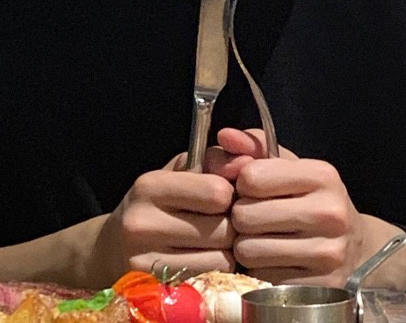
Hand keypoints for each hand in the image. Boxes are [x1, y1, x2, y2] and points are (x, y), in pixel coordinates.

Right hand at [97, 151, 237, 281]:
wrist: (113, 244)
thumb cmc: (157, 201)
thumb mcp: (180, 170)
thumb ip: (215, 160)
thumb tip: (247, 163)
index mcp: (150, 185)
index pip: (216, 192)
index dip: (229, 195)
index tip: (222, 196)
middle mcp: (142, 222)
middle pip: (223, 230)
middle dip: (230, 225)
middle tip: (219, 222)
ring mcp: (144, 260)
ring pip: (222, 259)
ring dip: (225, 250)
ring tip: (210, 241)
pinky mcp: (153, 288)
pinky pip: (210, 280)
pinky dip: (215, 270)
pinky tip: (202, 258)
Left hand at [215, 128, 405, 289]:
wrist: (355, 246)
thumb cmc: (310, 198)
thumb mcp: (287, 165)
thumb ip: (252, 146)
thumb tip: (224, 135)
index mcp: (321, 175)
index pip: (250, 177)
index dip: (242, 182)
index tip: (252, 187)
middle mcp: (329, 212)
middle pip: (244, 215)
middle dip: (241, 215)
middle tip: (254, 215)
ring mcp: (328, 253)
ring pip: (247, 250)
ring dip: (246, 244)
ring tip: (263, 236)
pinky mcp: (319, 286)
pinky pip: (261, 277)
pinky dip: (260, 268)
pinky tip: (275, 258)